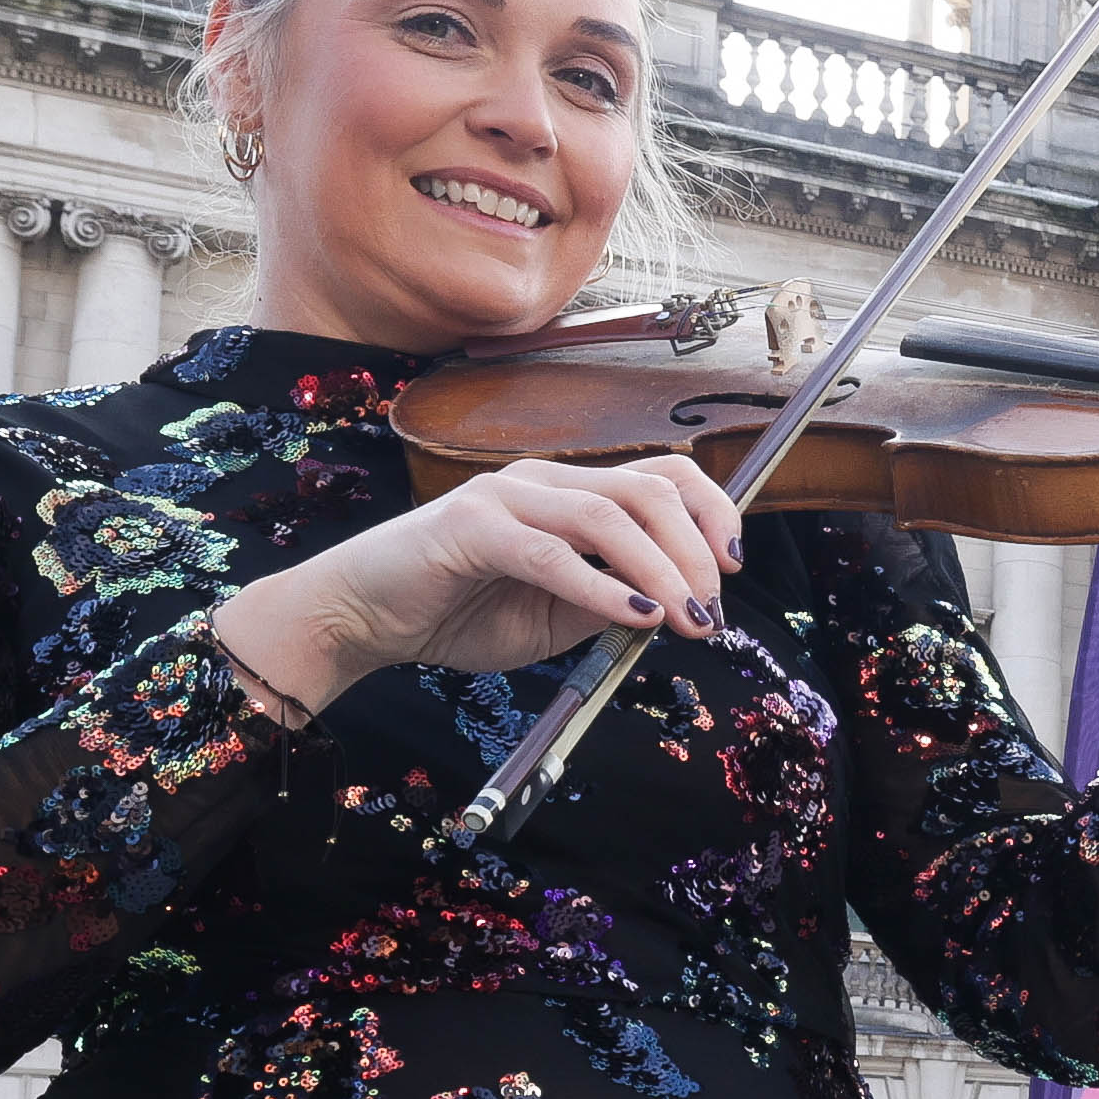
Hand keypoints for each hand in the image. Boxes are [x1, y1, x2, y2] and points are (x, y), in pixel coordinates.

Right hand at [221, 452, 741, 706]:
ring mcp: (506, 497)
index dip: (711, 514)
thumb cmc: (458, 611)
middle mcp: (544, 481)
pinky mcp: (472, 528)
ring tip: (687, 620)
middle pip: (648, 491)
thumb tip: (679, 611)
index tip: (734, 569)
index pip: (662, 478)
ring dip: (661, 572)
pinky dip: (601, 588)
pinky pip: (552, 554)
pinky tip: (636, 617)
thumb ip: (610, 603)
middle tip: (712, 613)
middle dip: (695, 553)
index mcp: (569, 494)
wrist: (364, 617)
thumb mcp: (556, 616)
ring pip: (609, 517)